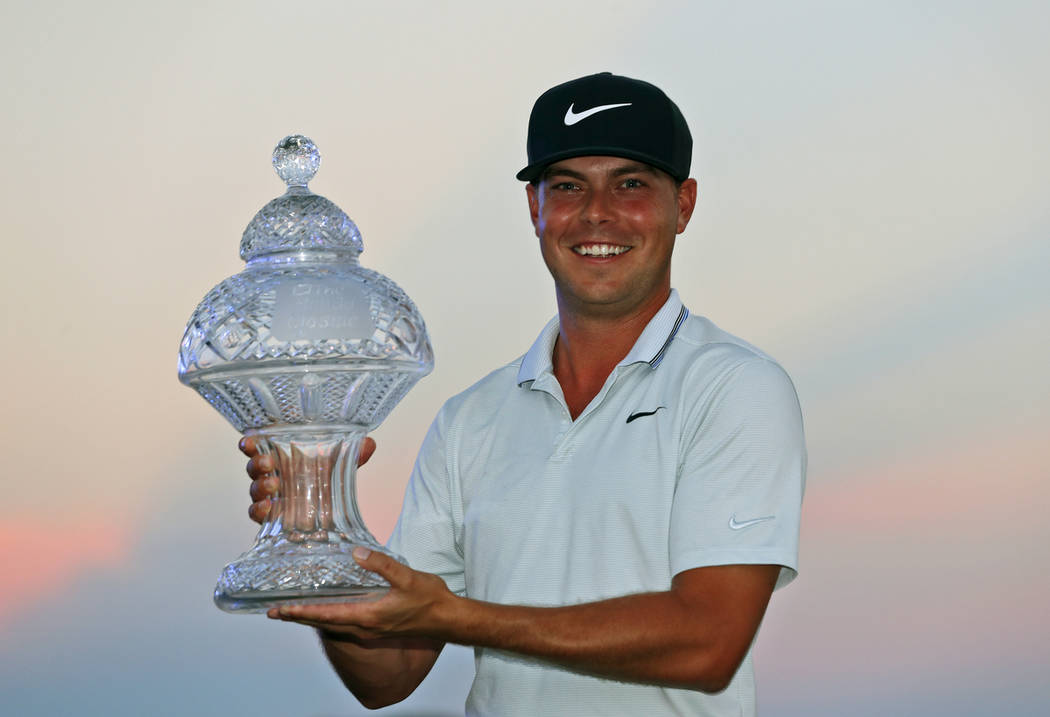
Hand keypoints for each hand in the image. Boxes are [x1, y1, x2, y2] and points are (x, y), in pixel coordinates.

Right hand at [239, 435, 376, 523]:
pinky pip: (257, 514)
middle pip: (254, 468)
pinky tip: (268, 508)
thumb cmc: (326, 479)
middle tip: (269, 463)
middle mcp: (271, 475)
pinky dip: (259, 510)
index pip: (259, 447)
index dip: (250, 443)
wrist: (329, 514)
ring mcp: (270, 497)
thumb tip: (369, 444)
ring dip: (260, 486)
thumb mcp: (340, 465)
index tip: (249, 440)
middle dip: (257, 464)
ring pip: (255, 490)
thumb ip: (354, 454)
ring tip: (274, 485)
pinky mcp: (271, 518)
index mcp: (281, 458)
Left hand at [267, 547, 455, 641]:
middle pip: (324, 623)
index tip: (280, 610)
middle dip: (299, 618)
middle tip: (275, 613)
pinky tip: (329, 609)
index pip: (326, 615)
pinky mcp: (378, 626)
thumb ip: (382, 565)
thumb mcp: (407, 577)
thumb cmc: (429, 600)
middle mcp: (365, 627)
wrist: (448, 619)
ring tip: (295, 612)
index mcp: (368, 616)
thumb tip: (357, 553)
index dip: (301, 612)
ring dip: (313, 619)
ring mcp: (371, 629)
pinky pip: (345, 623)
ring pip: (334, 625)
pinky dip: (330, 617)